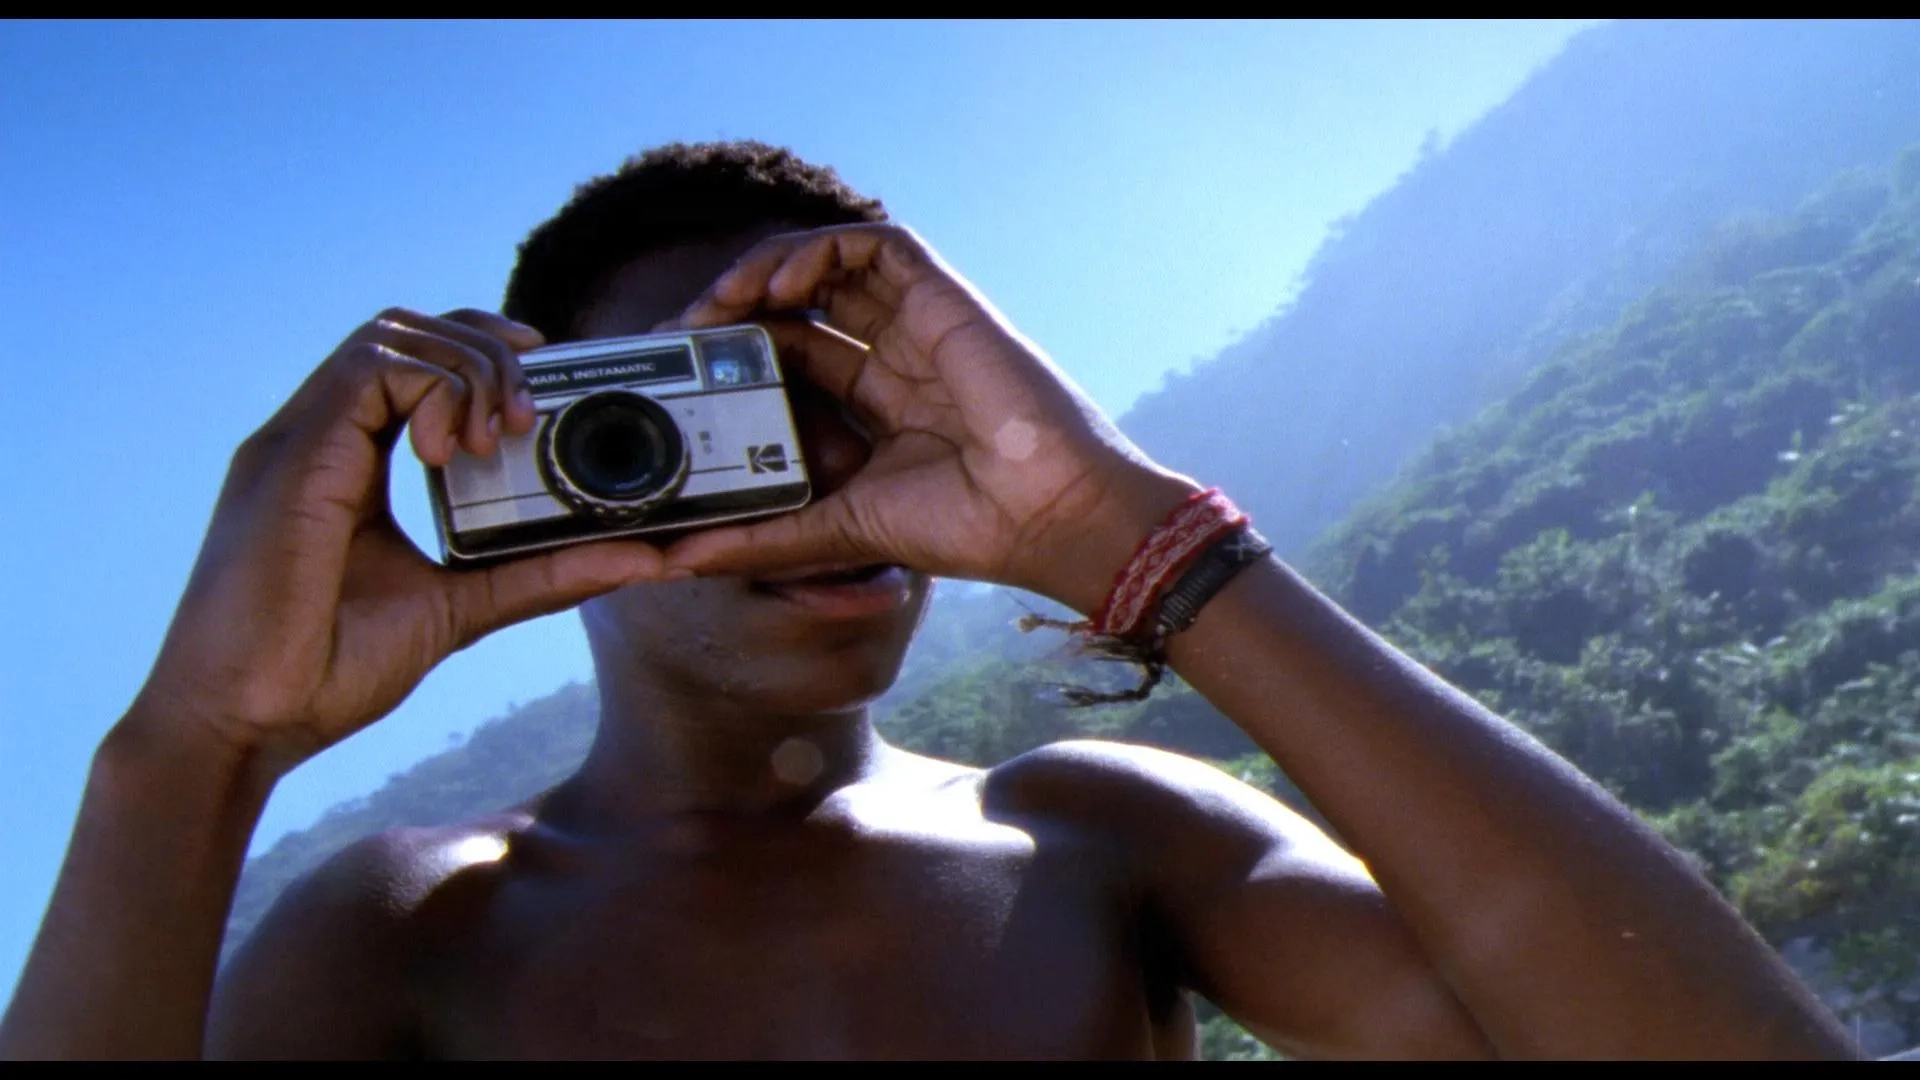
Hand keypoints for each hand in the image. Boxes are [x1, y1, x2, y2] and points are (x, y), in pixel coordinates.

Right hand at [128, 309, 664, 775]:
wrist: (245, 723)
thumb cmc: (327, 671)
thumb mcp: (461, 609)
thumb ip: (543, 576)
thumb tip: (645, 559)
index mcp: (347, 462)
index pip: (418, 363)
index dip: (485, 354)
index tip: (544, 384)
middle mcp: (320, 436)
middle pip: (411, 328)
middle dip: (489, 349)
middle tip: (530, 416)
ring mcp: (301, 438)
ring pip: (395, 332)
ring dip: (470, 368)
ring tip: (500, 438)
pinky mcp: (292, 455)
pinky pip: (373, 367)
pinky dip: (435, 391)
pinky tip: (457, 455)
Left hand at [662, 224, 1198, 611]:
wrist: (1048, 515)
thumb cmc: (968, 528)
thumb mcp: (837, 531)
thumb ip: (761, 540)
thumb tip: (676, 560)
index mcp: (878, 409)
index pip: (794, 360)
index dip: (738, 356)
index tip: (683, 375)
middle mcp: (896, 359)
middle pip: (803, 307)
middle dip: (737, 310)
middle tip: (685, 333)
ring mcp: (919, 325)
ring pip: (830, 264)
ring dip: (766, 269)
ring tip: (722, 302)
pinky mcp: (943, 297)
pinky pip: (874, 246)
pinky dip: (820, 250)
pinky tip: (779, 285)